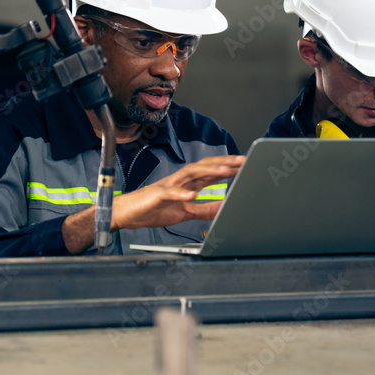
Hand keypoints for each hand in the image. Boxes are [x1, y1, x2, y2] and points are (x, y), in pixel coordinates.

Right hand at [111, 155, 244, 230]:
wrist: (128, 213)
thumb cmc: (154, 209)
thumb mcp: (186, 212)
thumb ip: (205, 210)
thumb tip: (223, 208)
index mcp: (188, 184)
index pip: (212, 172)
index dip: (229, 168)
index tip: (246, 165)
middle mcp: (180, 180)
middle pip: (205, 167)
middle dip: (224, 163)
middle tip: (242, 161)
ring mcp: (169, 185)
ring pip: (191, 174)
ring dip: (208, 171)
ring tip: (224, 171)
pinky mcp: (158, 195)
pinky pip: (171, 193)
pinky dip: (181, 193)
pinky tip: (192, 195)